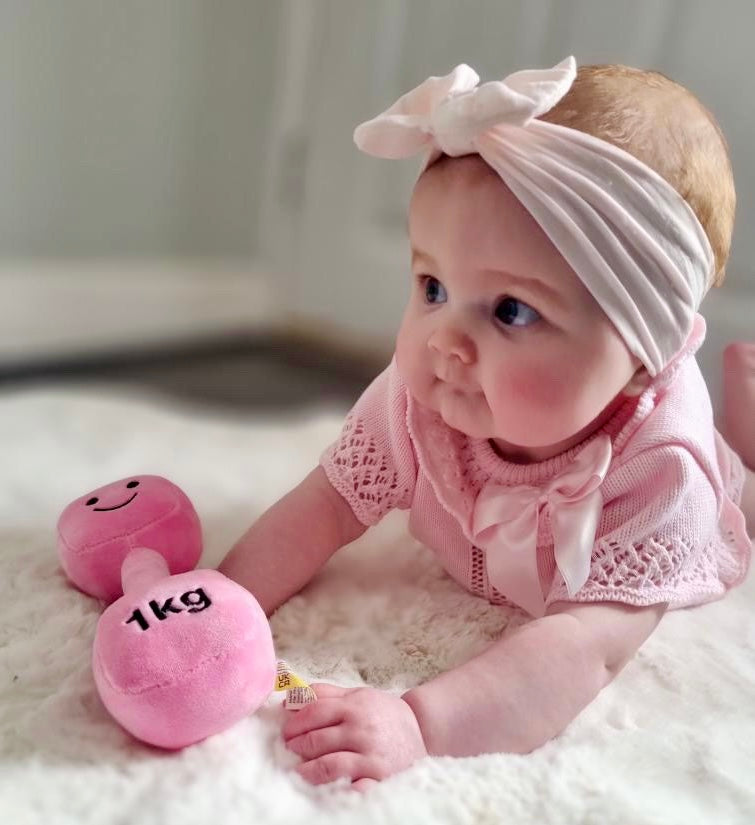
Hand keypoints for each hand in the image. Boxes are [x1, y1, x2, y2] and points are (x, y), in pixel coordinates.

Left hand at [282, 683, 426, 789]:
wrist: (422, 730)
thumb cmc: (383, 713)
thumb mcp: (358, 695)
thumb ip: (326, 693)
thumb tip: (291, 699)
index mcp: (354, 706)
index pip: (314, 712)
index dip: (295, 723)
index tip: (286, 731)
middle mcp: (361, 730)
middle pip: (317, 739)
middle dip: (297, 747)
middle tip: (289, 751)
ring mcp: (371, 755)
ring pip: (329, 765)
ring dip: (308, 771)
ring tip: (300, 772)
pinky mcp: (380, 778)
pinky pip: (355, 788)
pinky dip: (339, 791)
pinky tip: (327, 791)